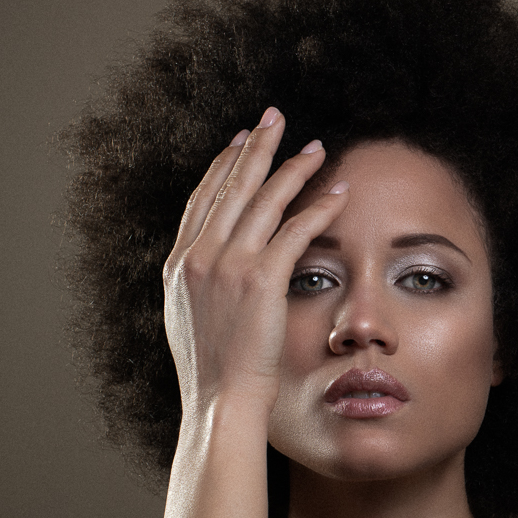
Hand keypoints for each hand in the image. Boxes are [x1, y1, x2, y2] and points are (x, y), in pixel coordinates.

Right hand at [163, 108, 348, 418]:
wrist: (219, 401)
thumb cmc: (212, 374)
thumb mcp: (189, 322)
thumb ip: (198, 289)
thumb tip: (209, 275)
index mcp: (179, 265)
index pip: (202, 200)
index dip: (223, 166)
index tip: (240, 141)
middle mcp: (199, 256)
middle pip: (232, 186)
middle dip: (256, 146)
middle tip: (274, 116)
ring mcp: (228, 265)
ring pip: (265, 200)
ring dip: (294, 167)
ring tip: (317, 146)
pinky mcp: (261, 279)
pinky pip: (296, 230)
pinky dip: (319, 208)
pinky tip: (338, 192)